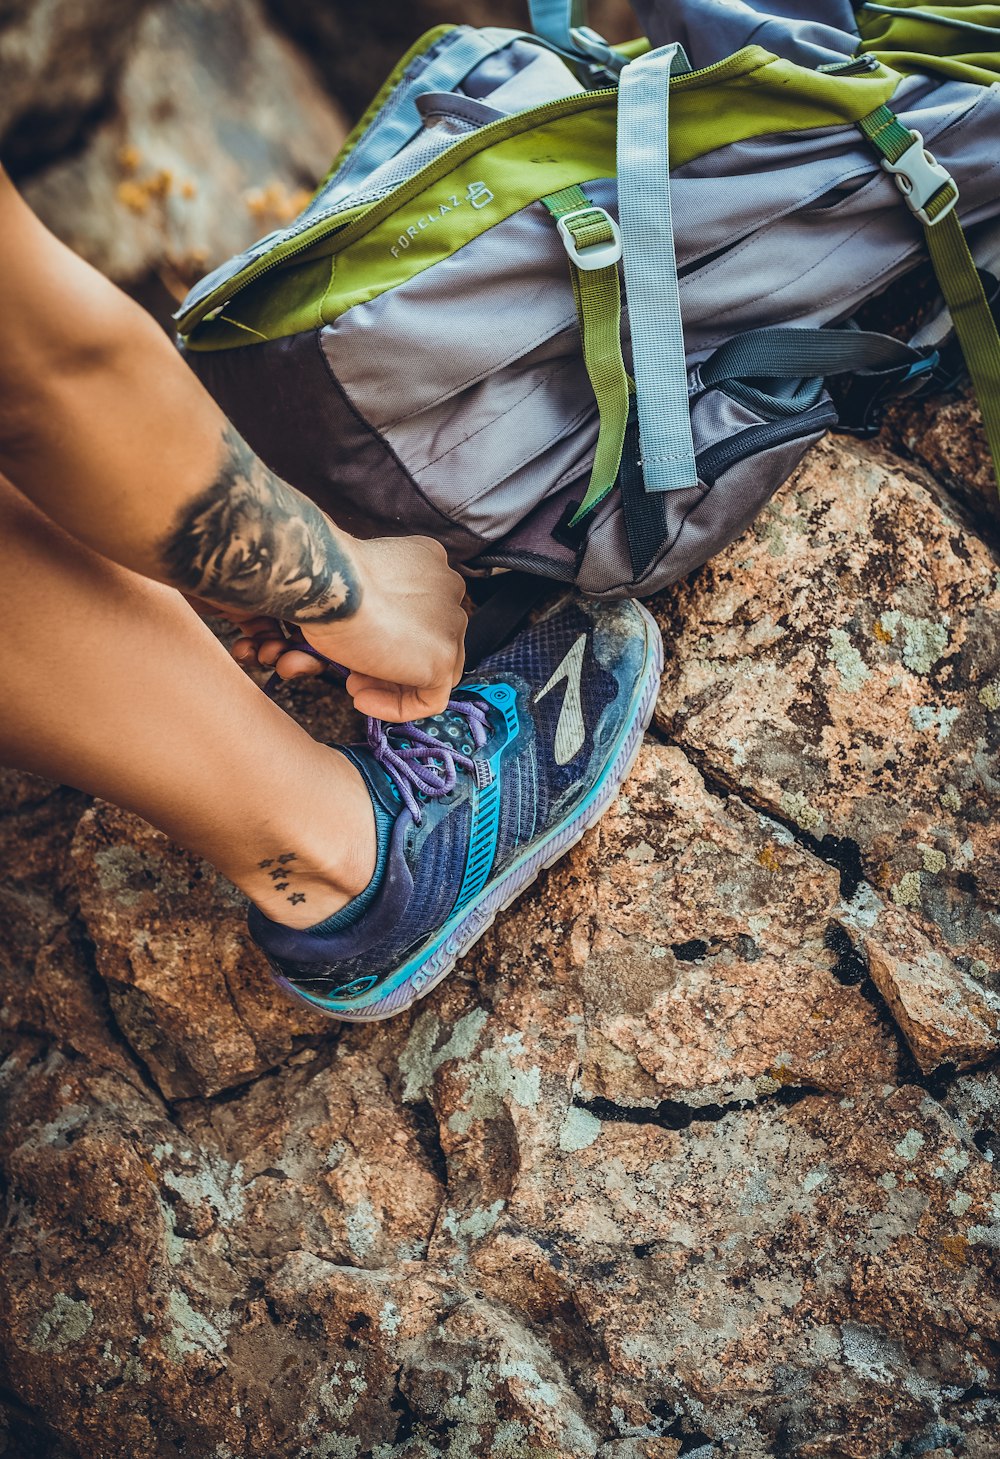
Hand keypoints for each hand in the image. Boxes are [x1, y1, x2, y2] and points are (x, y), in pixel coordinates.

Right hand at [230, 535, 468, 722]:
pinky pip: (430, 698)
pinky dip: (397, 706)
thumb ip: (370, 604)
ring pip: (434, 668)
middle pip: (429, 639)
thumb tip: (360, 632)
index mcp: (429, 562)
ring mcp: (451, 624)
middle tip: (353, 671)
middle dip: (391, 660)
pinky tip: (362, 700)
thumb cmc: (329, 580)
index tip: (356, 645)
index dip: (388, 633)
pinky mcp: (443, 658)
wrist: (331, 585)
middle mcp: (449, 588)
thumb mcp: (354, 585)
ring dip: (392, 684)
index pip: (421, 610)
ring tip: (354, 686)